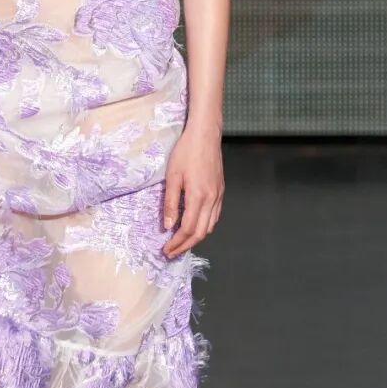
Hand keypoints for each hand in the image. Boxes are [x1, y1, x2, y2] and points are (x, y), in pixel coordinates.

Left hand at [161, 123, 223, 258]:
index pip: (187, 229)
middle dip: (185, 245)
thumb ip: (170, 203)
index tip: (166, 249)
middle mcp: (212, 199)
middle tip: (171, 252)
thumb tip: (167, 225)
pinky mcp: (221, 191)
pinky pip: (215, 216)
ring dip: (195, 238)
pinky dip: (204, 226)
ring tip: (181, 242)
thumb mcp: (172, 176)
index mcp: (198, 196)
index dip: (176, 242)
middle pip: (200, 233)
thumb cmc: (186, 152)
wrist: (205, 135)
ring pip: (210, 226)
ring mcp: (219, 196)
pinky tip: (194, 226)